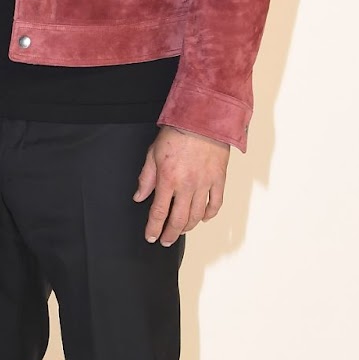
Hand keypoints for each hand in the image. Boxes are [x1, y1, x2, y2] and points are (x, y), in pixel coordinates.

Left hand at [133, 126, 229, 245]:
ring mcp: (204, 184)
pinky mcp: (218, 179)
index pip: (159, 213)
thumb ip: (146, 178)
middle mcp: (187, 185)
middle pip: (178, 220)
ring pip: (197, 215)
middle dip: (170, 234)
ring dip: (188, 227)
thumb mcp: (153, 153)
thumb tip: (139, 197)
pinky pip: (215, 203)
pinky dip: (209, 214)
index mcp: (168, 180)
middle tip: (166, 240)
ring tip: (181, 231)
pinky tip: (203, 218)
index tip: (151, 236)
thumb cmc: (177, 132)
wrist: (202, 119)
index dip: (154, 228)